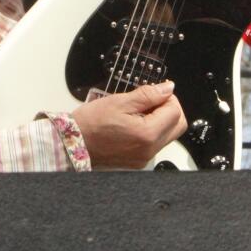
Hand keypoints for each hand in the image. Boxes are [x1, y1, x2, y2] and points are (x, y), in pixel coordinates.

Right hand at [71, 81, 187, 168]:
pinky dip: (151, 130)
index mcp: (147, 134)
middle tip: (150, 100)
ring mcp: (144, 158)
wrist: (72, 144)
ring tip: (138, 111)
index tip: (155, 92)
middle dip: (169, 109)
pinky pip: (155, 143)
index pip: (175, 112)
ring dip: (161, 120)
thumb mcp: (120, 101)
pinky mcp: (138, 162)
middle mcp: (149, 150)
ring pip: (168, 135)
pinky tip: (134, 122)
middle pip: (178, 126)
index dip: (168, 97)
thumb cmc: (90, 123)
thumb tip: (168, 88)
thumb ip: (148, 95)